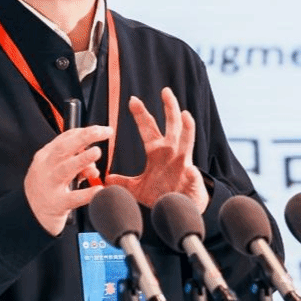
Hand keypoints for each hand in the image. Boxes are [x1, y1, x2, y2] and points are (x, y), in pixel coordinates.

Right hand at [23, 125, 112, 234]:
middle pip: (64, 148)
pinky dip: (86, 194)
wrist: (27, 215)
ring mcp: (49, 186)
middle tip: (102, 131)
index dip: (83, 132)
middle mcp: (45, 168)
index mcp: (45, 157)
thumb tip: (93, 166)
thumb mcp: (57, 173)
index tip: (100, 129)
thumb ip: (76, 166)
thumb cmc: (46, 190)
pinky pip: (72, 198)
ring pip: (65, 169)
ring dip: (82, 159)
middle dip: (84, 137)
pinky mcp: (56, 204)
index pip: (64, 139)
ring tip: (96, 152)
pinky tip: (98, 190)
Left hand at [106, 88, 208, 212]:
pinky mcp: (191, 182)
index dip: (141, 114)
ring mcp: (183, 166)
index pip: (148, 128)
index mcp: (157, 152)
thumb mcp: (137, 188)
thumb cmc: (162, 194)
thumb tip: (107, 178)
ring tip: (185, 116)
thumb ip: (123, 182)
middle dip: (169, 108)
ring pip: (187, 143)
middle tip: (165, 91)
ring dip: (187, 130)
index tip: (132, 100)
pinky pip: (192, 177)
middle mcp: (172, 154)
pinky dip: (193, 175)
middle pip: (171, 126)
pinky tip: (192, 170)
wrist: (179, 209)